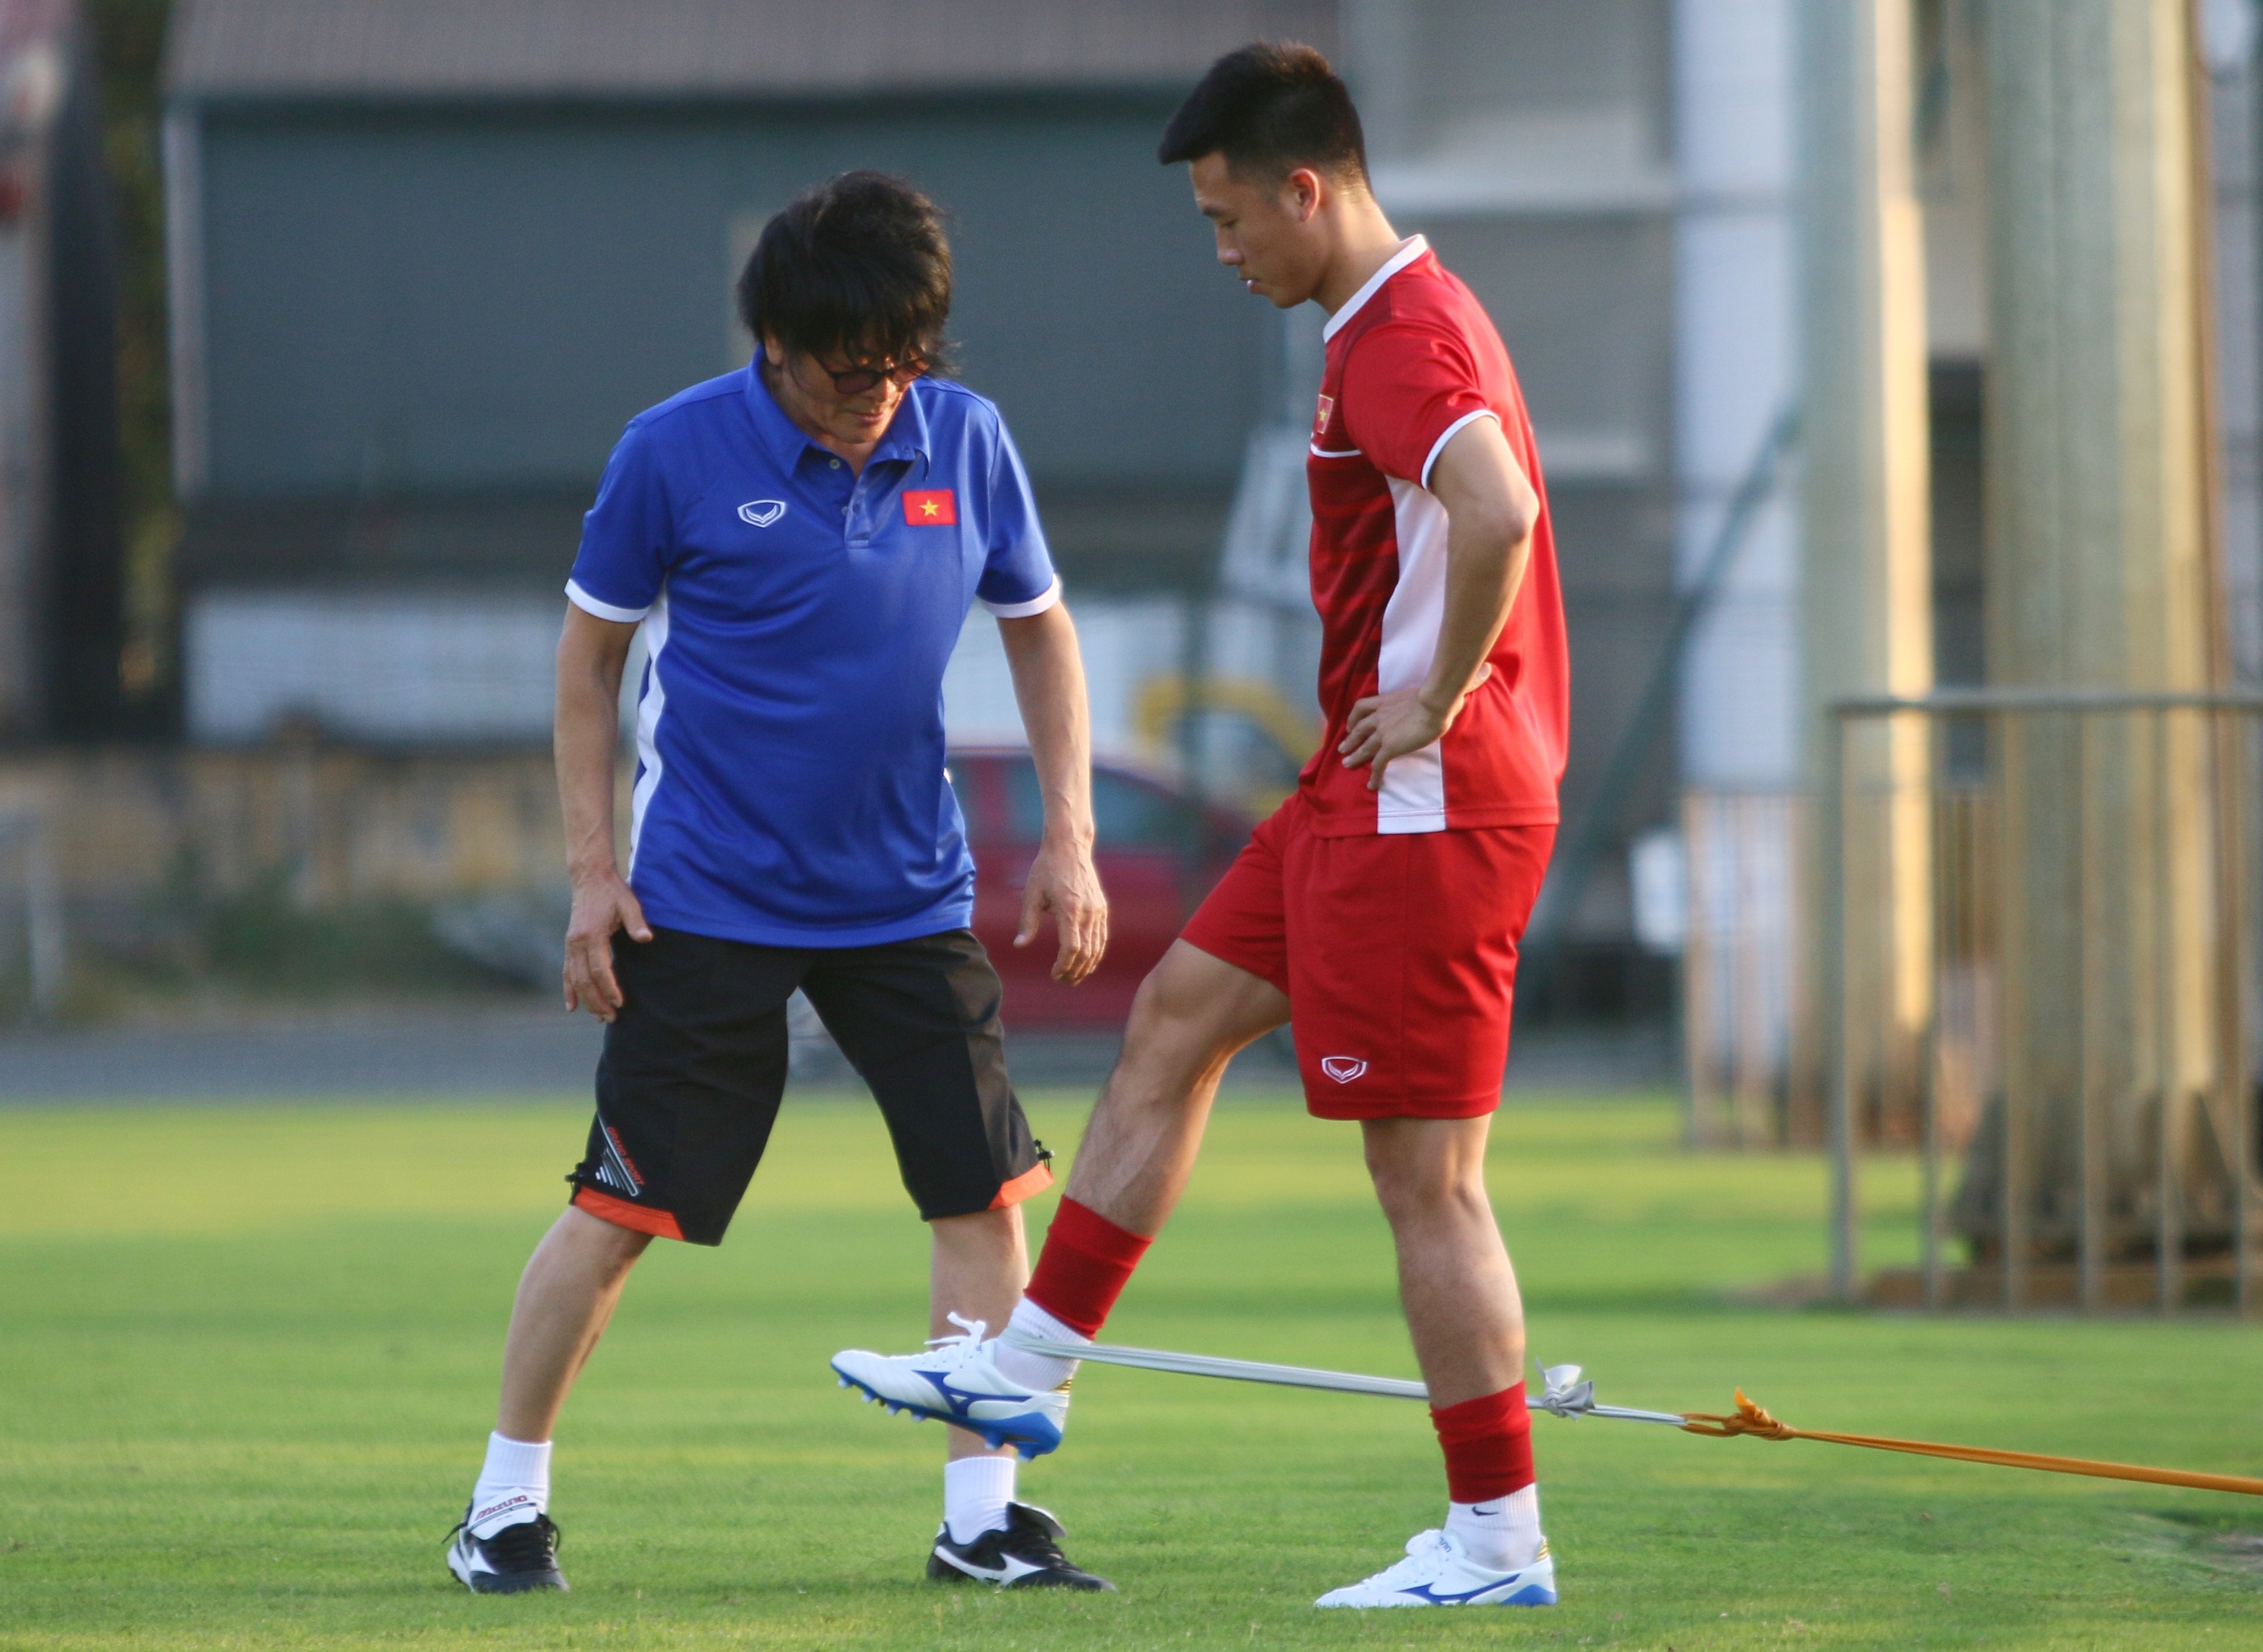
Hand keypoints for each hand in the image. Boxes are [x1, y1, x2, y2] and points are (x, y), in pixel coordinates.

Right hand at [562, 870, 652, 1021]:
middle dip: (597, 1001)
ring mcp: (571, 945)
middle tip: (612, 1018)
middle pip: (585, 980)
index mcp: (592, 935)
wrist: (590, 878)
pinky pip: (566, 972)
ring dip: (586, 1000)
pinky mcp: (570, 945)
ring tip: (600, 1017)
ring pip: (574, 979)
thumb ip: (636, 922)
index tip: (620, 1002)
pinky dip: (568, 990)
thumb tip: (646, 938)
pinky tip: (572, 1007)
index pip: (600, 969)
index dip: (609, 988)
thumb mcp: (629, 904)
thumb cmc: (613, 892)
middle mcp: (577, 943)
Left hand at [1015, 836, 1108, 983]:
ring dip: (1087, 966)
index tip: (1054, 975)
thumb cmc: (1046, 869)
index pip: (1071, 948)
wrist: (1069, 846)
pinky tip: (1086, 962)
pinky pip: (1102, 937)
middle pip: (1086, 952)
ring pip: (1097, 947)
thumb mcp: (1031, 894)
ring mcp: (1098, 910)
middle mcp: (1088, 912)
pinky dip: (1096, 953)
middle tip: (1063, 982)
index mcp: (1070, 910)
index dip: (1064, 966)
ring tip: (1074, 978)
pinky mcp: (1102, 908)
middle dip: (1075, 971)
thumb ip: (1027, 922)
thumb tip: (1019, 945)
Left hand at [1338, 664, 1491, 791]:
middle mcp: (1380, 717)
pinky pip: (1376, 765)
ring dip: (1354, 757)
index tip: (1350, 724)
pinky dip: (1372, 776)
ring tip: (1347, 765)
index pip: (1362, 707)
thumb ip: (1460, 682)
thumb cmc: (1439, 693)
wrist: (1435, 704)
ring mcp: (1383, 733)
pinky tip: (1372, 786)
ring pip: (1362, 747)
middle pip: (1358, 729)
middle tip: (1342, 748)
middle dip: (1350, 739)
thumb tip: (1487, 670)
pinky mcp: (1389, 747)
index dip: (1354, 717)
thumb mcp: (1441, 686)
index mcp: (1387, 702)